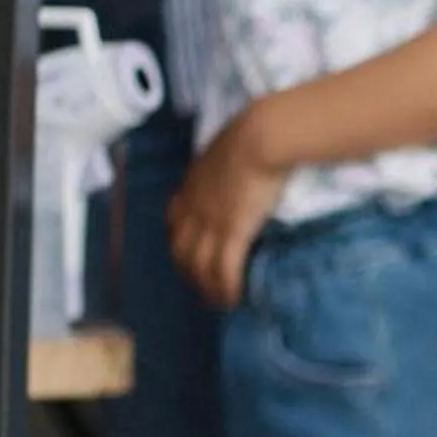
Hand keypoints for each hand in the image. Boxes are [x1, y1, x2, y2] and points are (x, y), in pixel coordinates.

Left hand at [170, 109, 287, 308]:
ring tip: (218, 302)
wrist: (261, 138)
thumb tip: (239, 167)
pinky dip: (226, 288)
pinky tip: (233, 298)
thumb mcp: (228, 148)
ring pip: (199, 266)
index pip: (175, 219)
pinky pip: (224, 269)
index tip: (187, 252)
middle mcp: (195, 208)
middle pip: (181, 249)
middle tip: (201, 287)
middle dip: (188, 272)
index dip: (178, 239)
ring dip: (206, 288)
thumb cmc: (252, 134)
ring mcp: (211, 222)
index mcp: (193, 186)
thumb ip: (226, 163)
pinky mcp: (233, 232)